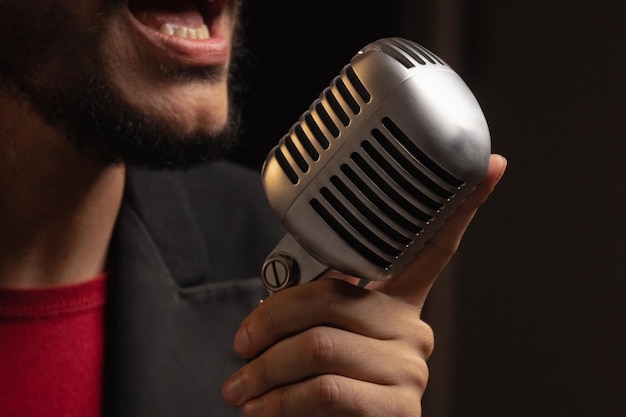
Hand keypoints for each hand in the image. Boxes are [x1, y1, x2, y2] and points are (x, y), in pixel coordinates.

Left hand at [222, 155, 506, 416]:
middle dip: (269, 322)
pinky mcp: (397, 407)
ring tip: (242, 386)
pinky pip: (325, 387)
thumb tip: (265, 309)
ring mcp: (408, 367)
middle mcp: (412, 329)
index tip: (491, 167)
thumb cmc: (326, 392)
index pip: (431, 247)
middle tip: (243, 344)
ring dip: (265, 369)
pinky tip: (263, 408)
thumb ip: (312, 313)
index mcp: (398, 303)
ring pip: (319, 345)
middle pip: (333, 298)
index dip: (462, 207)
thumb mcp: (323, 341)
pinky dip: (280, 401)